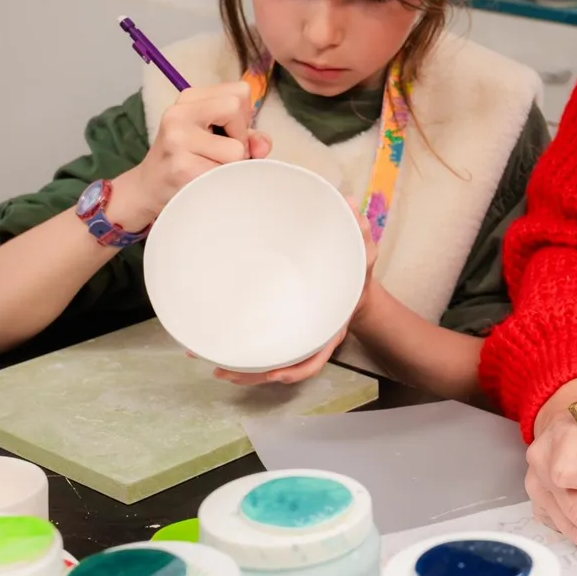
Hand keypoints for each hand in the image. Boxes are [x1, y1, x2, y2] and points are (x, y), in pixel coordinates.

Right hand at [111, 82, 271, 229]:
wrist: (148, 188)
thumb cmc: (189, 159)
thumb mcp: (217, 137)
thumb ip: (248, 135)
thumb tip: (263, 145)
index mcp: (190, 98)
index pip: (241, 91)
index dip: (243, 116)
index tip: (227, 133)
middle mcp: (180, 113)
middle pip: (236, 107)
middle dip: (240, 135)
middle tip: (221, 152)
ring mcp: (178, 139)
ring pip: (236, 148)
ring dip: (233, 164)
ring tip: (211, 167)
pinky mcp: (181, 167)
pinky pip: (225, 173)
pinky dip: (223, 180)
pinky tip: (203, 180)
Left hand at [214, 198, 375, 386]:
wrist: (355, 287)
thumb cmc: (355, 272)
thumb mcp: (363, 251)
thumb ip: (358, 231)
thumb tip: (345, 201)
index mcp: (330, 327)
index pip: (315, 356)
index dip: (295, 369)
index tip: (274, 374)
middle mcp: (312, 340)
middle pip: (283, 368)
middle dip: (253, 373)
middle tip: (222, 370)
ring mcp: (296, 338)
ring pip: (268, 366)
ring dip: (242, 371)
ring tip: (214, 368)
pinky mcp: (283, 330)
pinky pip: (263, 352)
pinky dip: (244, 359)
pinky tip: (219, 354)